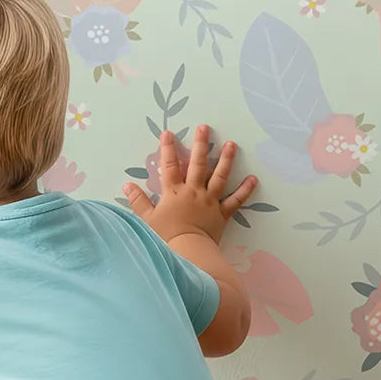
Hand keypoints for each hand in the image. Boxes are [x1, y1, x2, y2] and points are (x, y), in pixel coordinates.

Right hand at [124, 125, 255, 245]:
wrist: (188, 252)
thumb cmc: (165, 237)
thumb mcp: (147, 219)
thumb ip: (138, 201)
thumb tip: (127, 186)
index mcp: (174, 192)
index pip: (170, 166)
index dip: (168, 149)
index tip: (168, 133)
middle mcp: (194, 191)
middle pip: (198, 164)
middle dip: (200, 144)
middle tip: (204, 128)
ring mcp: (210, 201)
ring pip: (219, 176)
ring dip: (226, 159)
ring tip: (231, 144)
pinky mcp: (222, 213)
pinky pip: (236, 200)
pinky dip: (245, 190)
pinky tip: (253, 179)